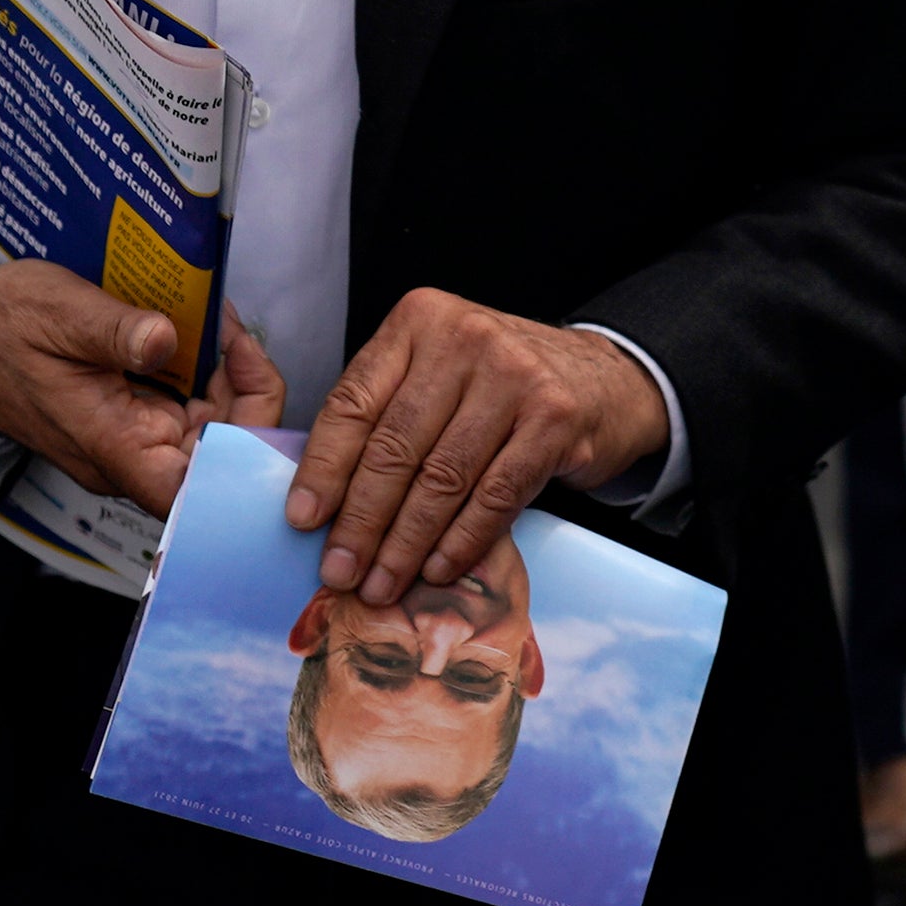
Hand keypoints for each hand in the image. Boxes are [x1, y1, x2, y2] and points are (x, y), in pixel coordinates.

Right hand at [0, 261, 284, 513]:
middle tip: (237, 336)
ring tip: (221, 325)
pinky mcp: (126, 417)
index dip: (243, 444)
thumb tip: (165, 340)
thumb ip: (116, 332)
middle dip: (243, 398)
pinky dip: (200, 375)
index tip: (250, 377)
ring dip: (224, 383)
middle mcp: (126, 455)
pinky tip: (201, 333)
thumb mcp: (61, 312)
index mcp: (112, 446)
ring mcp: (127, 438)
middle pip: (215, 455)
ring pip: (203, 429)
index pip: (198, 484)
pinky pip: (180, 408)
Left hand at [285, 288, 669, 603]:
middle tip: (340, 570)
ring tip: (383, 584)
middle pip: (395, 445)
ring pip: (442, 477)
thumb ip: (386, 415)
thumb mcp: (436, 373)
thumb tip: (323, 504)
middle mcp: (465, 338)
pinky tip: (438, 569)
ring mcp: (514, 375)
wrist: (603, 378)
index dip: (324, 467)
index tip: (303, 519)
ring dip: (406, 543)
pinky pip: (494, 496)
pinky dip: (461, 541)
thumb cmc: (499, 385)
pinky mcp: (554, 417)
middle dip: (362, 519)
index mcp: (419, 320)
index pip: (355, 401)